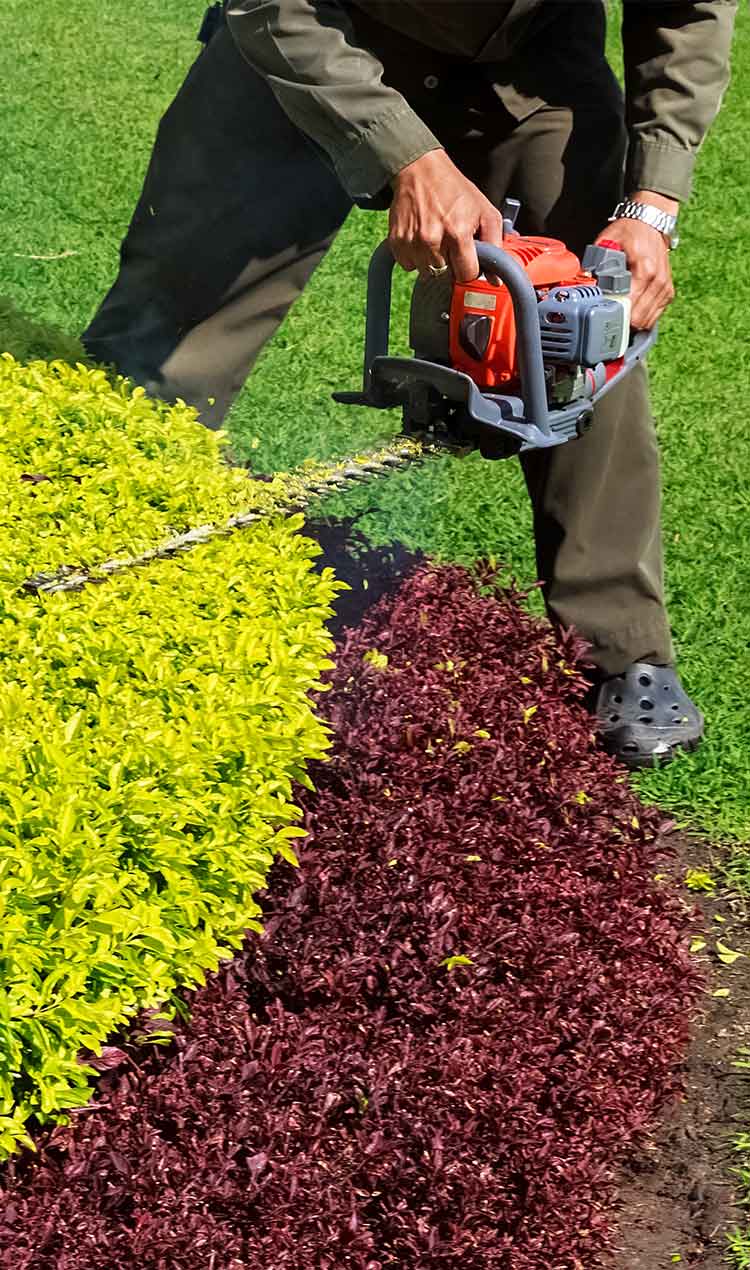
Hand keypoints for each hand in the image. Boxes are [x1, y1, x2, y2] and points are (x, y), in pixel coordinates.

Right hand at [389, 150, 503, 281]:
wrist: (421, 171)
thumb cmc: (455, 190)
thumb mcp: (485, 211)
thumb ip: (495, 244)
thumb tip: (496, 279)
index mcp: (458, 234)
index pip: (466, 275)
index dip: (470, 268)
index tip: (468, 257)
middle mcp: (433, 241)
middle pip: (446, 275)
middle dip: (451, 263)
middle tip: (451, 241)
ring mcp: (413, 243)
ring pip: (427, 272)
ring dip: (433, 261)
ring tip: (436, 238)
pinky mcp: (397, 242)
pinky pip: (409, 265)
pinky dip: (415, 256)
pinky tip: (421, 238)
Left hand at [596, 191, 677, 329]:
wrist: (651, 222)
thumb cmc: (630, 231)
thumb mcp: (608, 240)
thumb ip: (595, 261)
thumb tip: (582, 282)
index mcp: (645, 270)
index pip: (630, 306)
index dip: (614, 314)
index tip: (602, 313)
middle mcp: (658, 281)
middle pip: (638, 319)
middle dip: (621, 320)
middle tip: (607, 315)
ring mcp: (665, 288)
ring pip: (646, 321)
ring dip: (631, 321)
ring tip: (619, 312)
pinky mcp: (668, 293)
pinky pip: (653, 317)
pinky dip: (641, 317)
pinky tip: (631, 309)